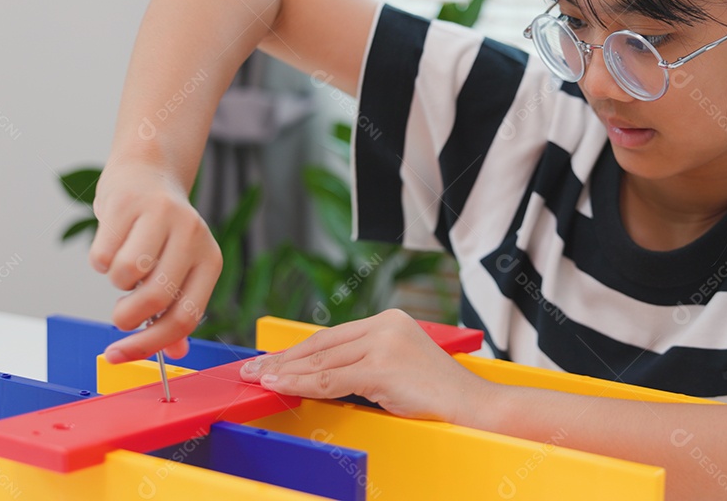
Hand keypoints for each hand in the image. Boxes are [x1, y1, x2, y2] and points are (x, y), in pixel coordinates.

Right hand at [87, 160, 221, 362]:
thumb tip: (176, 353)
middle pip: (156, 299)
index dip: (150, 345)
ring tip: (122, 267)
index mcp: (210, 260)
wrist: (147, 174)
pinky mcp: (129, 203)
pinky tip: (112, 242)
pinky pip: (102, 254)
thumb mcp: (181, 268)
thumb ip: (178, 308)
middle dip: (127, 318)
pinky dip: (99, 260)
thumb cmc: (162, 233)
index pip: (185, 317)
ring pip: (126, 275)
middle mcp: (193, 236)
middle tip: (119, 315)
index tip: (117, 356)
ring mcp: (162, 216)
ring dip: (115, 283)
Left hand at [239, 309, 493, 422]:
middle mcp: (385, 324)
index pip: (332, 336)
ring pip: (322, 361)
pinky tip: (281, 385)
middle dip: (284, 359)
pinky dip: (301, 384)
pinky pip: (331, 379)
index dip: (298, 350)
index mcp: (389, 320)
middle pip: (322, 345)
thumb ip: (364, 364)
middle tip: (252, 368)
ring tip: (259, 379)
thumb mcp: (398, 369)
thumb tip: (321, 375)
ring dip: (286, 372)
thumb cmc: (439, 395)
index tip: (273, 359)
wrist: (474, 406)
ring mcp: (384, 344)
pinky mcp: (382, 367)